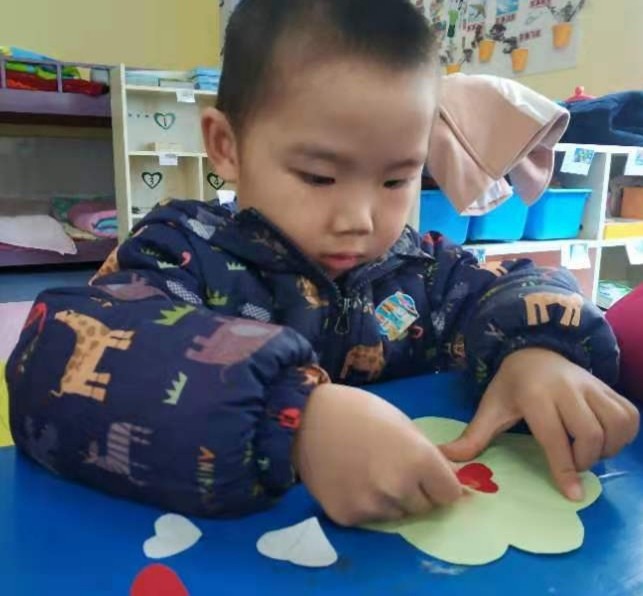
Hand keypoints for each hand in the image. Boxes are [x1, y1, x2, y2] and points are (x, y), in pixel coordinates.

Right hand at [292, 383, 462, 525]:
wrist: (305, 418)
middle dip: (417, 492)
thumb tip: (455, 483)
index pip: (450, 494)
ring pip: (398, 514)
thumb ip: (430, 456)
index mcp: (419, 459)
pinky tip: (350, 482)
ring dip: (392, 500)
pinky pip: (371, 519)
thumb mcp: (403, 424)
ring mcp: (372, 505)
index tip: (429, 476)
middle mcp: (399, 488)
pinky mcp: (348, 517)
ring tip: (369, 473)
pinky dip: (366, 505)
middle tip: (393, 469)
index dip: (441, 484)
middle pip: (425, 507)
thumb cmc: (359, 412)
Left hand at [441, 348, 639, 500]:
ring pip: (614, 425)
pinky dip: (622, 435)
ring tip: (587, 452)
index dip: (563, 467)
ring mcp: (591, 385)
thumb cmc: (510, 385)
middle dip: (583, 459)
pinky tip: (604, 440)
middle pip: (590, 433)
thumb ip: (473, 436)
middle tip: (570, 464)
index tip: (572, 494)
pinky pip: (628, 415)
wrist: (533, 350)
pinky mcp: (608, 387)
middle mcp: (567, 388)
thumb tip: (446, 459)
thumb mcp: (490, 407)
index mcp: (535, 395)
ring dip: (606, 448)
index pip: (554, 436)